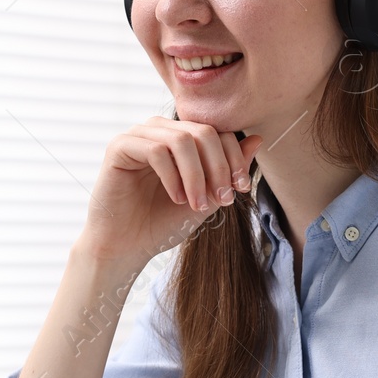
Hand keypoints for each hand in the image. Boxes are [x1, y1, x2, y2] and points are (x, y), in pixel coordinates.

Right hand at [79, 118, 262, 267]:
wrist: (126, 247)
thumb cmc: (162, 222)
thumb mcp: (206, 197)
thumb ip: (228, 171)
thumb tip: (258, 139)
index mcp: (180, 137)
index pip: (217, 131)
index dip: (235, 158)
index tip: (241, 189)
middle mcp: (160, 130)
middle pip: (203, 131)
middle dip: (219, 166)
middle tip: (222, 199)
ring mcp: (138, 135)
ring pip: (181, 138)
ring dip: (196, 175)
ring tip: (196, 204)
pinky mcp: (120, 147)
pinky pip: (156, 150)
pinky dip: (172, 176)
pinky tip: (176, 198)